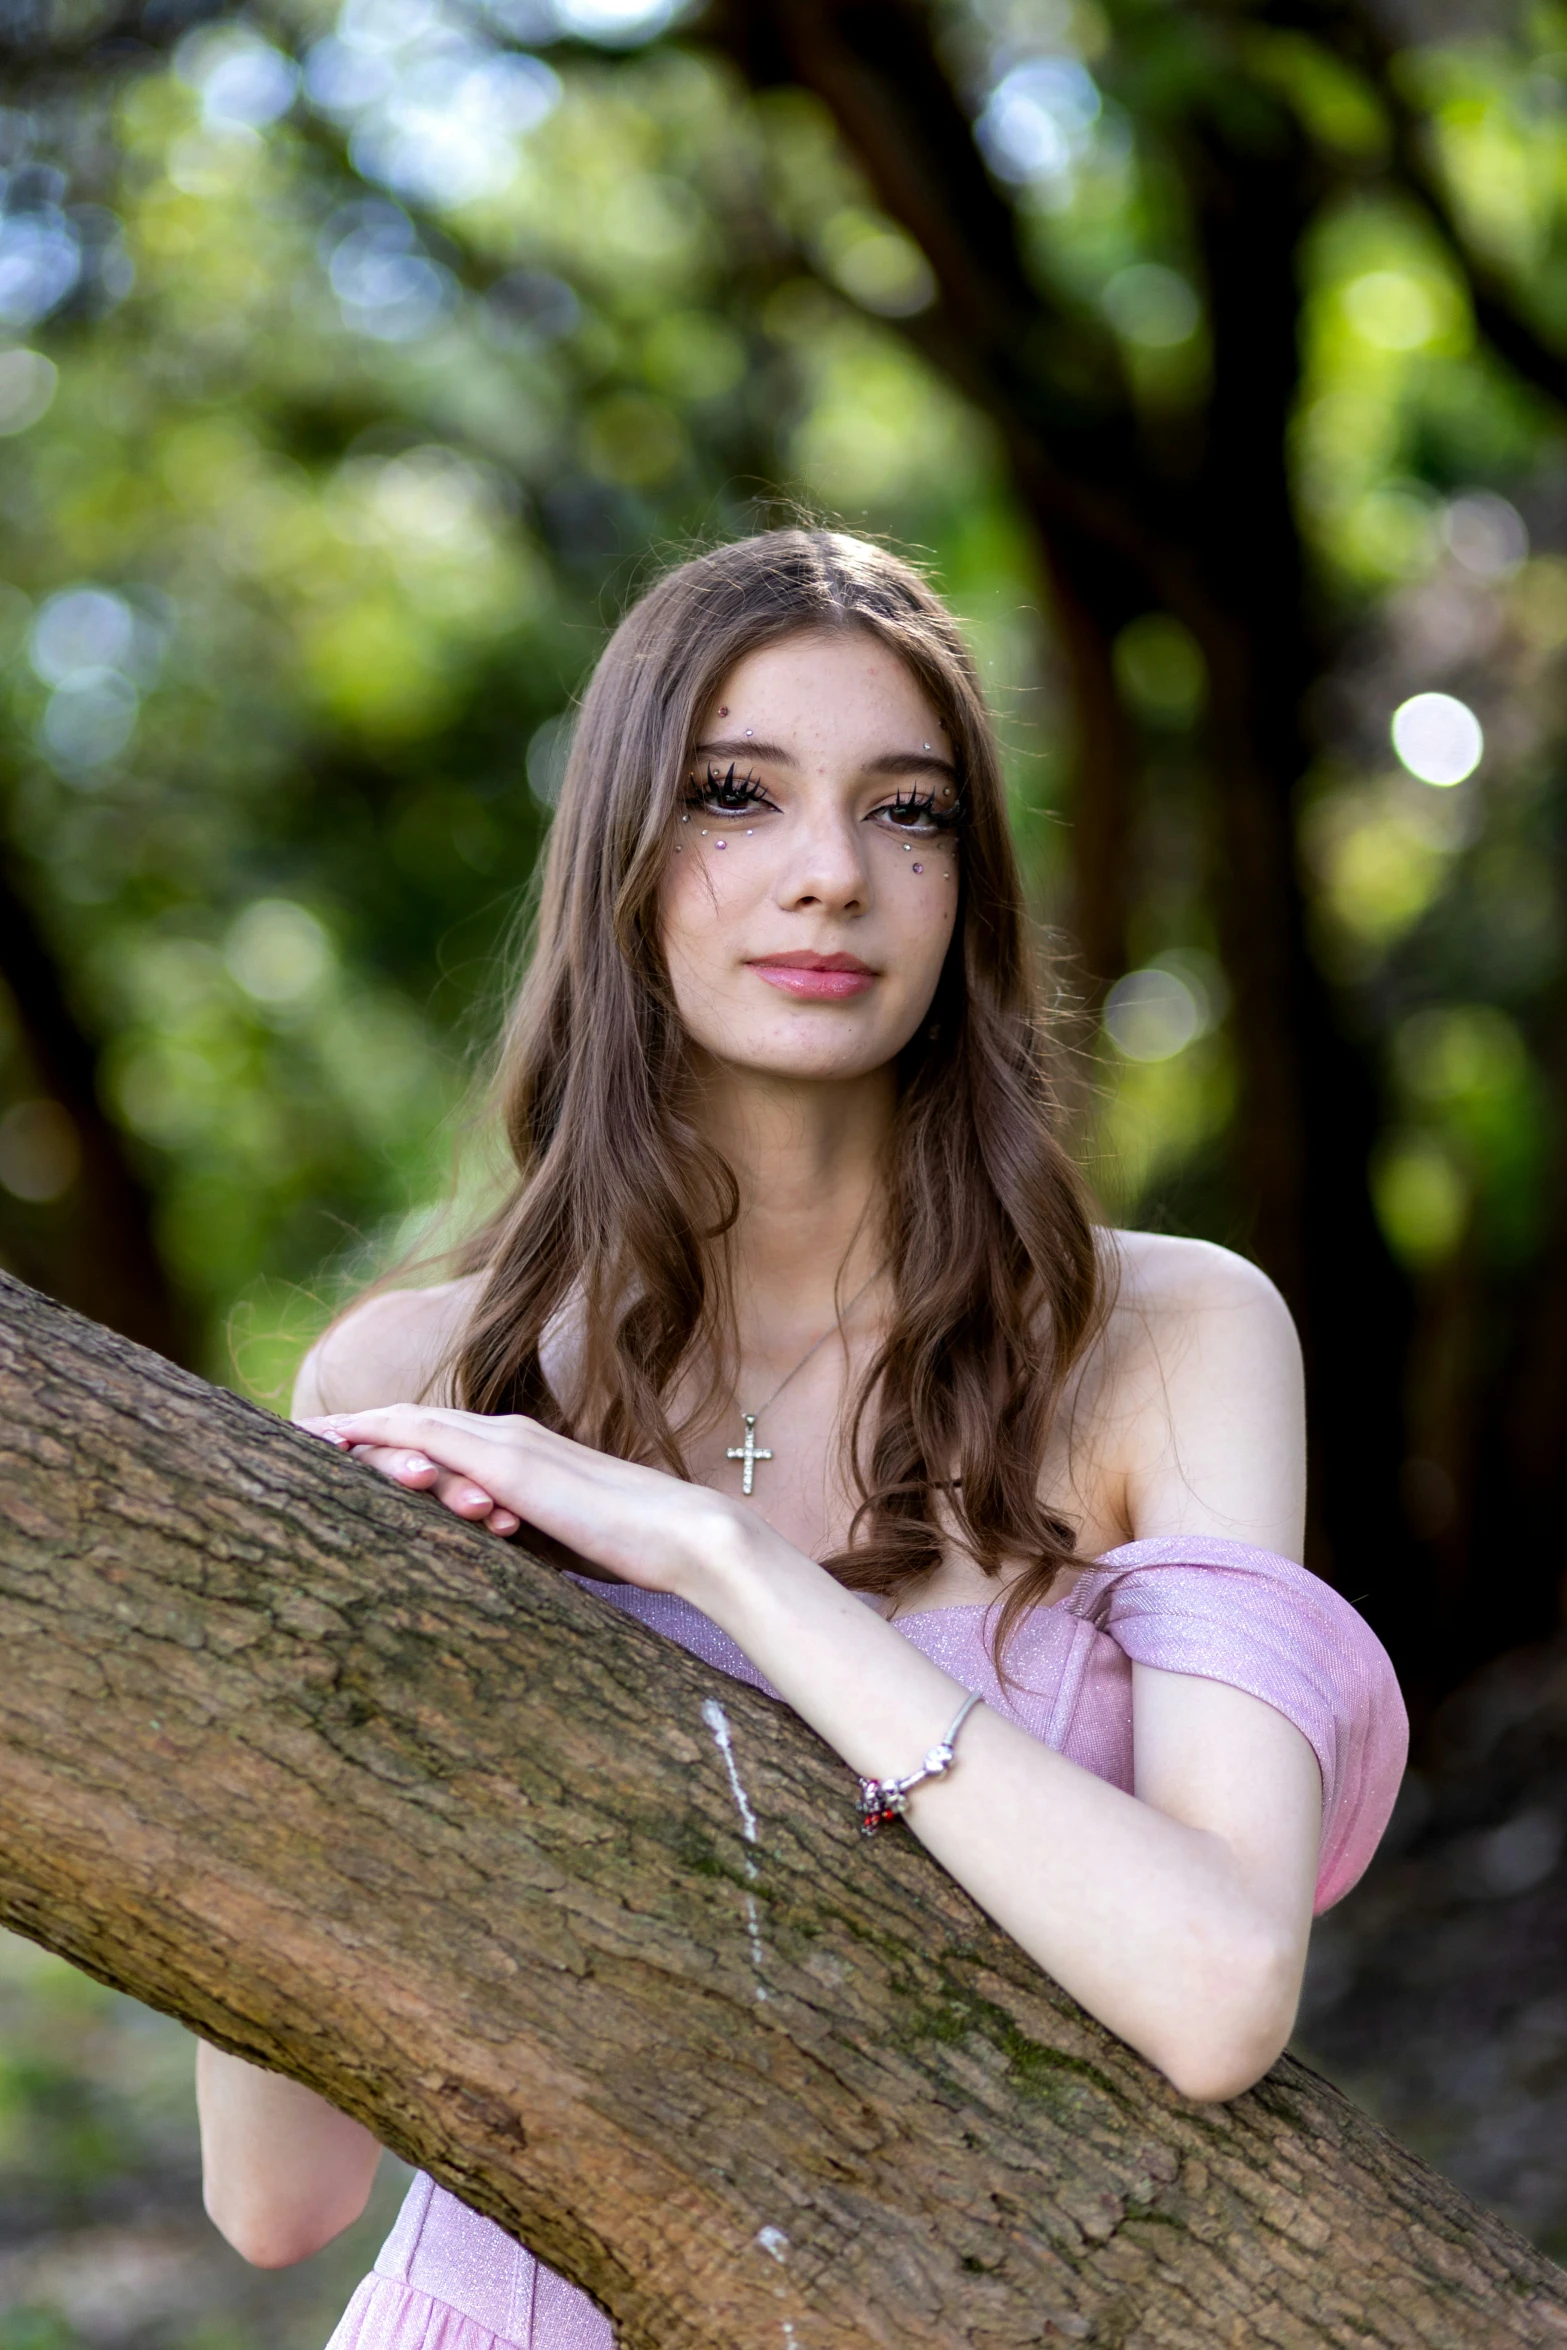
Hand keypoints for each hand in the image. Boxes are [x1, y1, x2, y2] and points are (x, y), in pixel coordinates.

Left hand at [300, 1406, 766, 1603]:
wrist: (687, 1537)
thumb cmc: (634, 1548)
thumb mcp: (559, 1544)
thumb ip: (519, 1539)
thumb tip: (491, 1564)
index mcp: (521, 1454)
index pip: (439, 1438)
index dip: (387, 1440)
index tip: (338, 1451)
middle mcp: (507, 1436)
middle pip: (412, 1421)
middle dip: (353, 1426)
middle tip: (294, 1436)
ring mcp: (505, 1445)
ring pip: (409, 1424)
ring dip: (354, 1427)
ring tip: (298, 1436)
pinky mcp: (507, 1464)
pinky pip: (425, 1437)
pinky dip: (377, 1432)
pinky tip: (337, 1440)